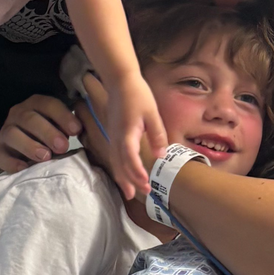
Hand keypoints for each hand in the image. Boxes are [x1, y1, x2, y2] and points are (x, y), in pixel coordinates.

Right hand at [0, 96, 81, 172]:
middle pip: (30, 119)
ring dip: (29, 145)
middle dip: (47, 132)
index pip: (49, 104)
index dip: (63, 116)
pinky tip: (25, 168)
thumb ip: (70, 127)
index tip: (77, 130)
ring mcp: (5, 132)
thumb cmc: (52, 136)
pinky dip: (11, 162)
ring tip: (46, 157)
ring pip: (12, 134)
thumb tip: (85, 130)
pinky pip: (0, 155)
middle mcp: (18, 114)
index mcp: (36, 104)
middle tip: (63, 146)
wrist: (27, 150)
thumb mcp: (61, 127)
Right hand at [107, 72, 166, 199]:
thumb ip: (157, 135)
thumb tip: (161, 156)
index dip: (137, 172)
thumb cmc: (138, 95)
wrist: (119, 81)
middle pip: (121, 165)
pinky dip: (119, 169)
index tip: (146, 183)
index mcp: (127, 133)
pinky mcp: (112, 135)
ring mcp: (112, 137)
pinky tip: (124, 175)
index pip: (130, 158)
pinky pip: (114, 157)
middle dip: (131, 181)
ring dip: (123, 178)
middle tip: (144, 194)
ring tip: (131, 193)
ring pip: (115, 163)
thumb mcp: (153, 114)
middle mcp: (116, 138)